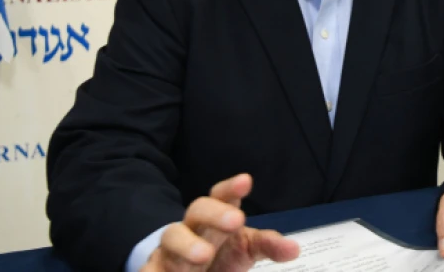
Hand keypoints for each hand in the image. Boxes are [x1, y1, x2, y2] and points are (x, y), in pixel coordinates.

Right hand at [141, 174, 298, 271]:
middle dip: (215, 213)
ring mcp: (172, 247)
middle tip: (236, 221)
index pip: (222, 196)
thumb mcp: (246, 248)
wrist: (192, 269)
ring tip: (202, 257)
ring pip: (172, 237)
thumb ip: (268, 245)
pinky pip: (150, 267)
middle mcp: (193, 226)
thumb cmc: (222, 252)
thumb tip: (294, 248)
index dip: (232, 188)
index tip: (246, 181)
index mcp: (217, 216)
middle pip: (198, 209)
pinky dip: (153, 271)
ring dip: (186, 245)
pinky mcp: (156, 267)